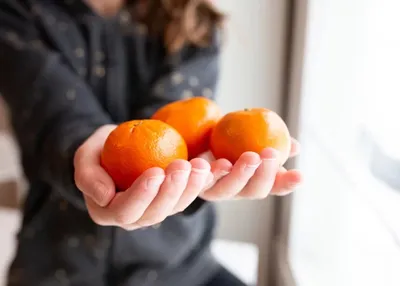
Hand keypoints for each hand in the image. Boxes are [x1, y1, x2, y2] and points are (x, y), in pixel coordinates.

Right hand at [74, 125, 211, 229]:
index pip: (125, 210)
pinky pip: (189, 194)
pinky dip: (202, 182)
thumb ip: (87, 175)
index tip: (155, 172)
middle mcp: (134, 217)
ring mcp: (156, 209)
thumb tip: (104, 196)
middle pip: (156, 213)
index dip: (142, 195)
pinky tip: (214, 167)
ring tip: (200, 165)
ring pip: (177, 206)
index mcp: (108, 211)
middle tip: (182, 166)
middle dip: (172, 191)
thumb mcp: (85, 156)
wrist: (120, 145)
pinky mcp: (174, 198)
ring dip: (191, 187)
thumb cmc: (100, 149)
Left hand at [199, 138, 301, 200]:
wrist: (192, 135)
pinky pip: (203, 181)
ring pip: (228, 189)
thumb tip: (295, 147)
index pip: (275, 186)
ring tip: (250, 156)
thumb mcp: (250, 132)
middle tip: (271, 153)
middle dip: (264, 174)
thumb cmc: (226, 133)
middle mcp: (236, 190)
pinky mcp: (195, 185)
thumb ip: (271, 138)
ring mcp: (215, 190)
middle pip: (254, 191)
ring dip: (240, 174)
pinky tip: (218, 162)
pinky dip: (211, 172)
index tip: (300, 174)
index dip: (287, 183)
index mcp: (254, 180)